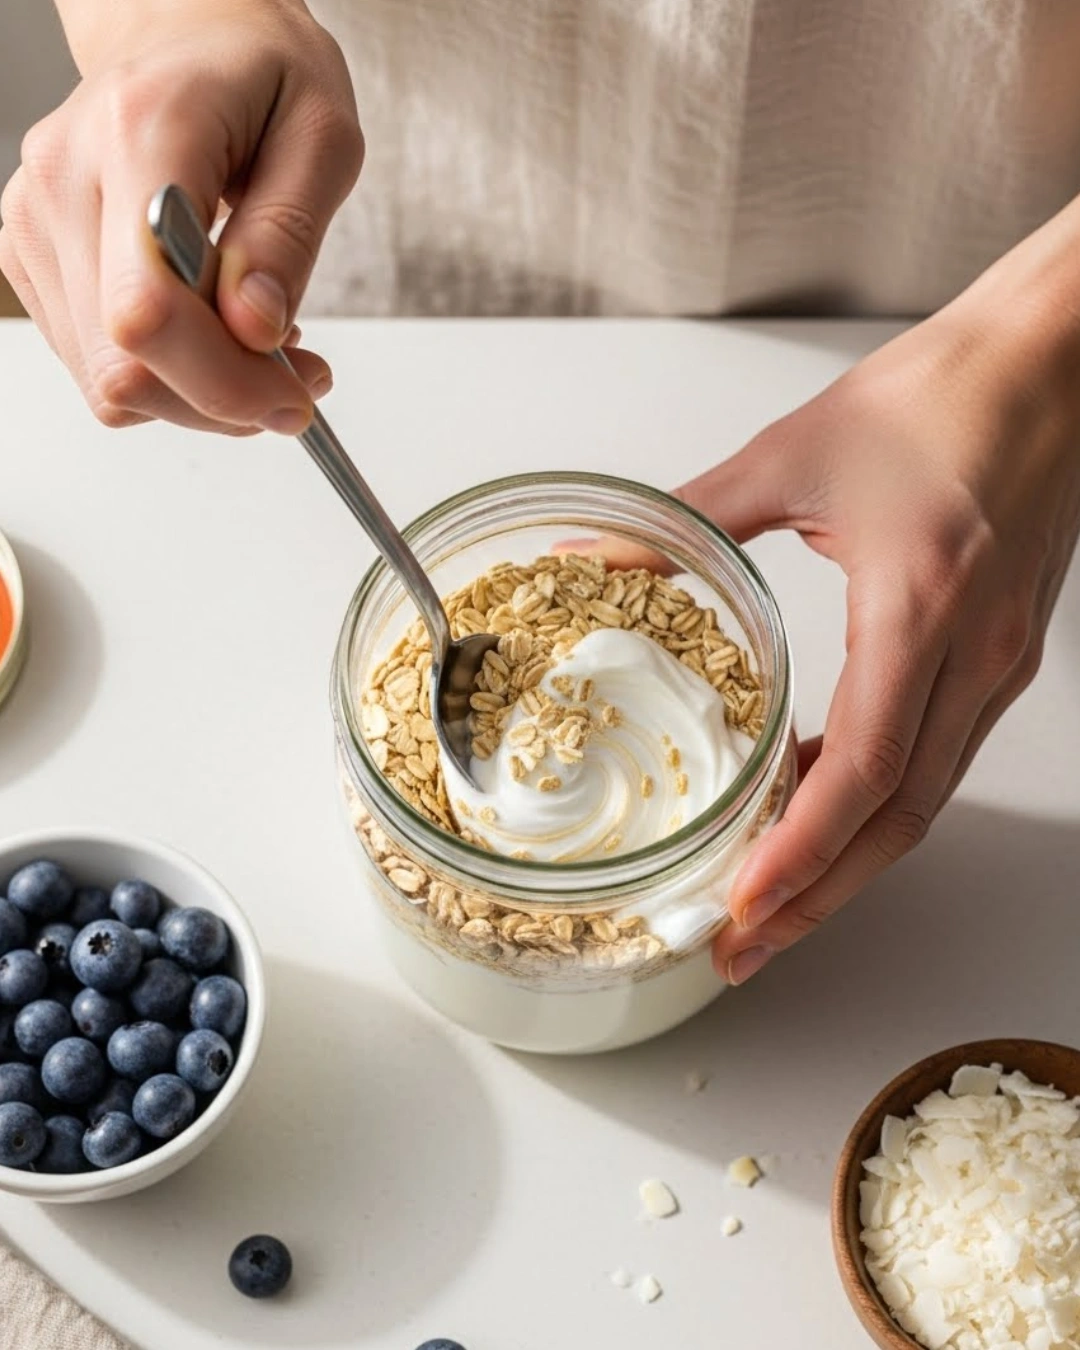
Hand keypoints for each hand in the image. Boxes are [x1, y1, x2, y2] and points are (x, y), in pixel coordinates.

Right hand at [0, 0, 362, 434]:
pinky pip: (100, 364)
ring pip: (110, 382)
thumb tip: (253, 329)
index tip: (296, 394)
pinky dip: (168, 372)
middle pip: (124, 365)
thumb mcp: (322, 137)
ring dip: (200, 391)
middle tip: (297, 378)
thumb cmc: (260, 74)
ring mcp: (35, 220)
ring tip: (260, 341)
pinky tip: (212, 327)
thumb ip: (286, 236)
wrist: (187, 30)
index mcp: (141, 134)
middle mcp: (66, 178)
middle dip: (225, 399)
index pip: (150, 309)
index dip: (225, 381)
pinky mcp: (34, 255)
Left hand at [679, 292, 1079, 983]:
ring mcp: (1000, 659)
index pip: (865, 771)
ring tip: (771, 900)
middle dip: (819, 895)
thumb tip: (586, 558)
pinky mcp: (1004, 650)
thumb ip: (681, 522)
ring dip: (848, 859)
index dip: (802, 854)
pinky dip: (876, 797)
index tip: (742, 908)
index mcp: (920, 605)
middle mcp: (975, 654)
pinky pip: (938, 752)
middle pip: (899, 818)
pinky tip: (817, 800)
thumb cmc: (942, 393)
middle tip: (743, 946)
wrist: (1056, 358)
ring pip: (925, 798)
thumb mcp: (789, 456)